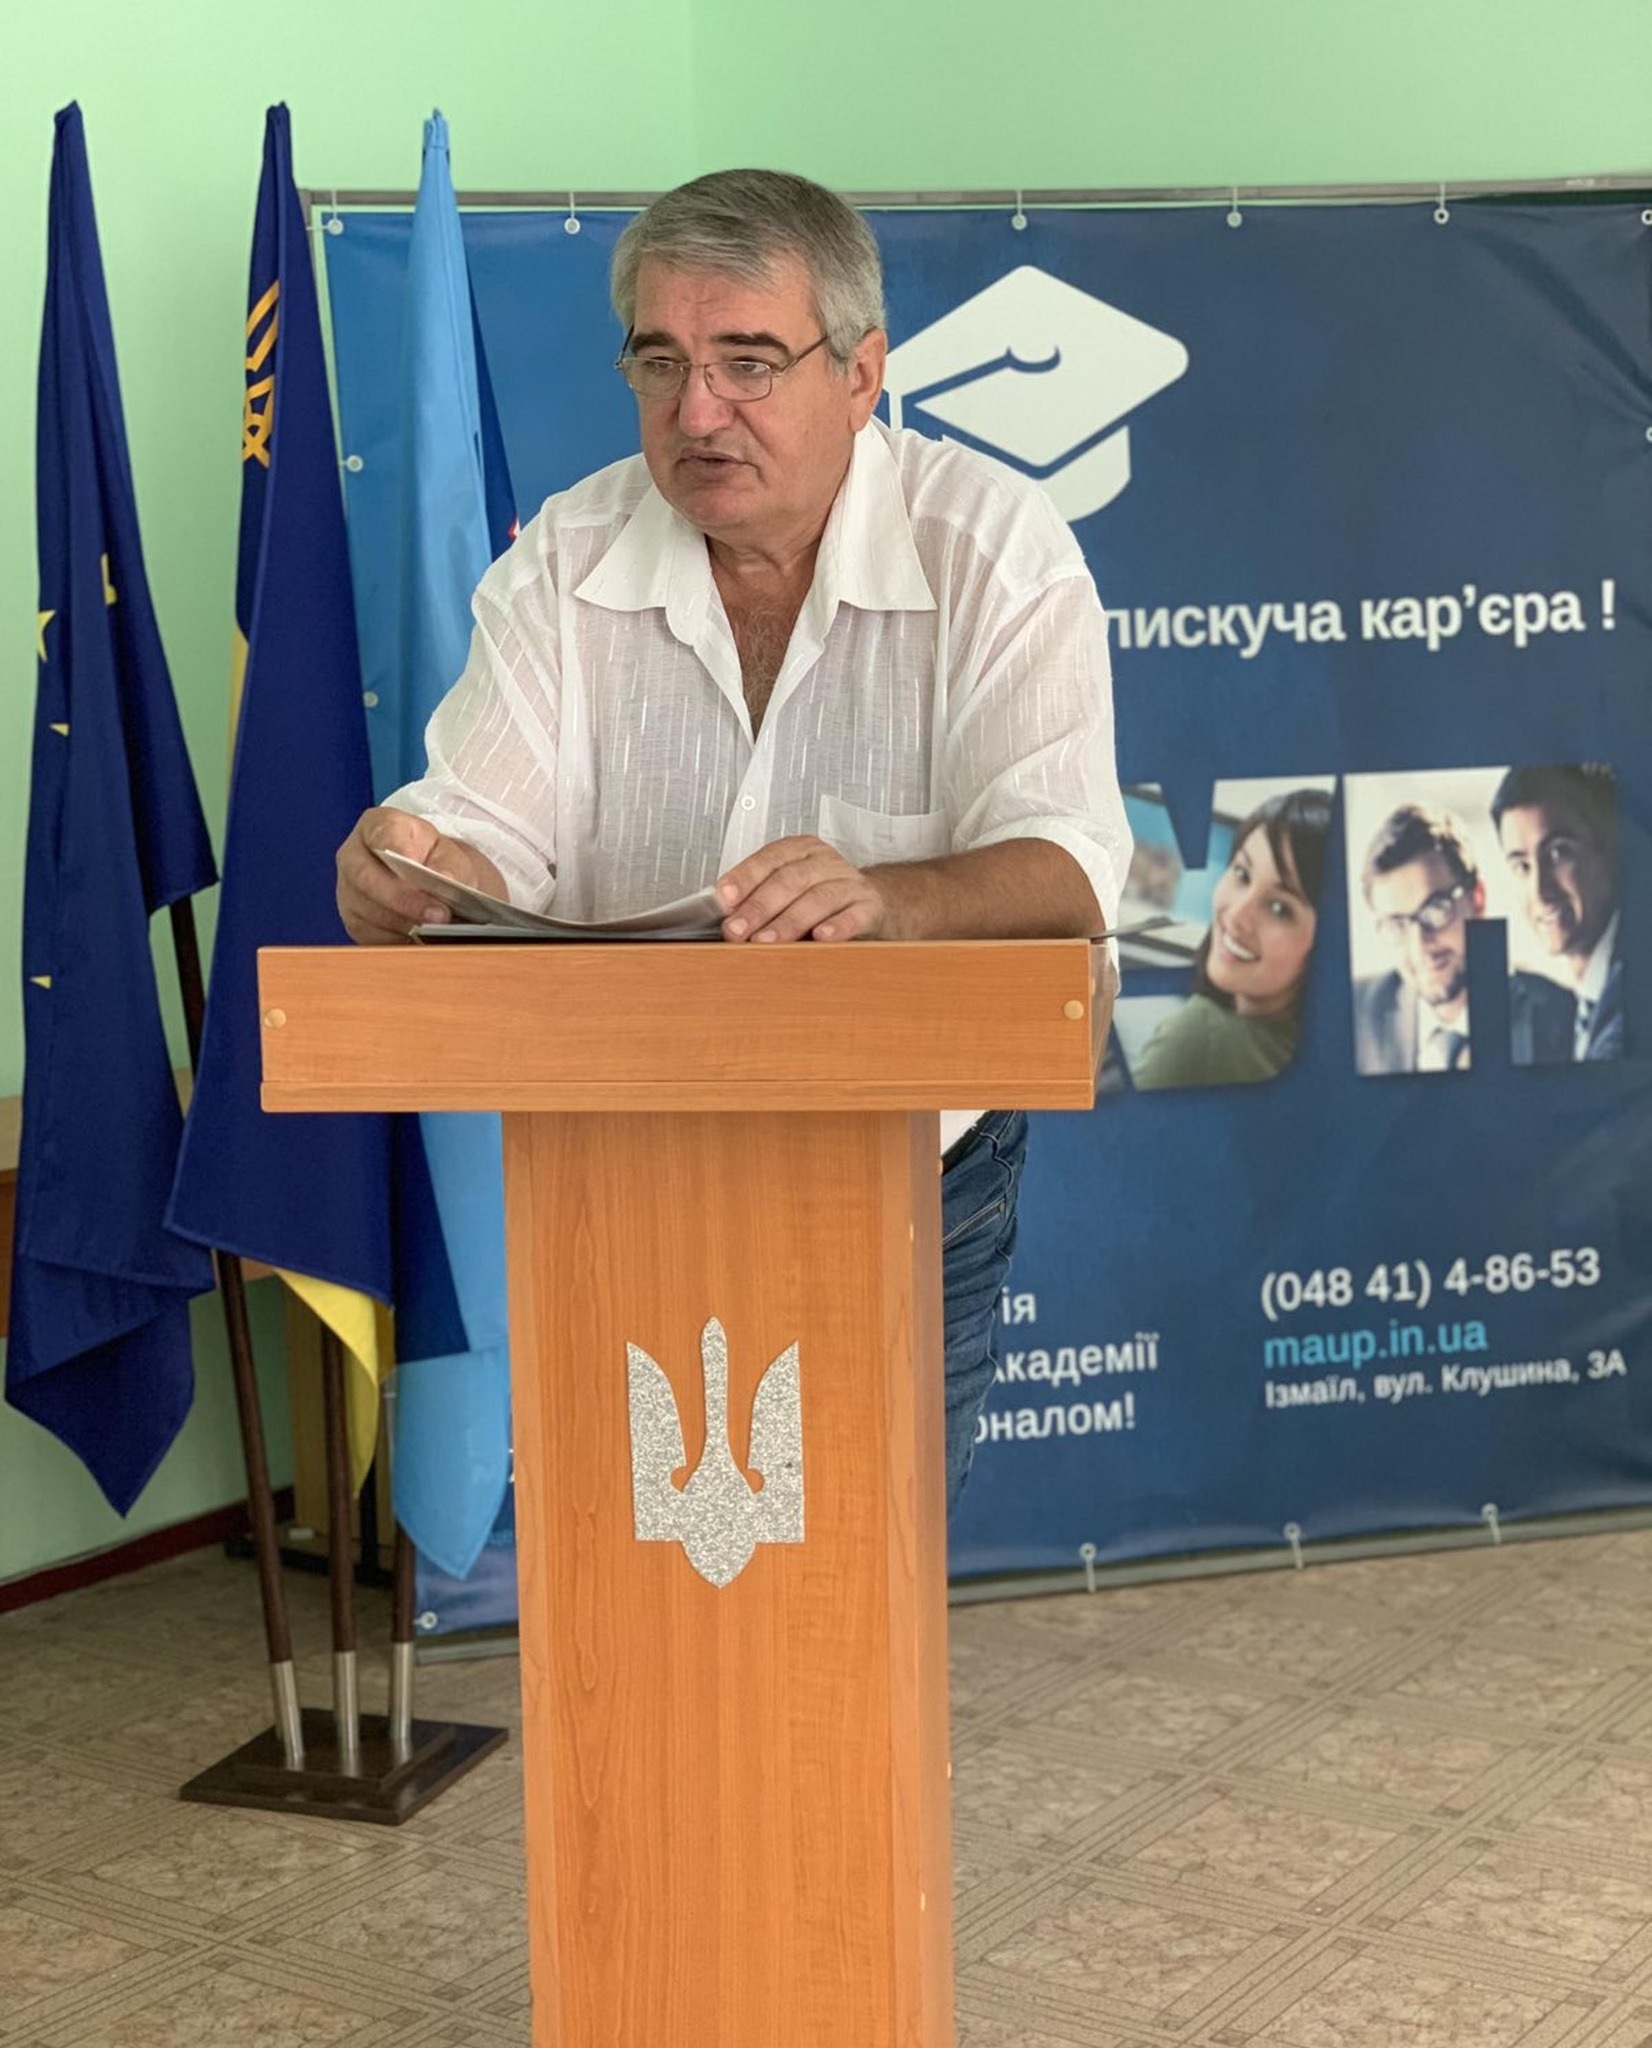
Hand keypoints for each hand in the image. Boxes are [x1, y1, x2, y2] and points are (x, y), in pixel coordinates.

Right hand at [335, 807, 507, 944]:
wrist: (430, 884)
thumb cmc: (436, 862)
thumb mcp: (450, 855)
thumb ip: (450, 865)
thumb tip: (444, 880)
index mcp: (377, 827)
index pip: (381, 833)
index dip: (398, 850)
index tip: (416, 865)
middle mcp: (353, 856)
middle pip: (366, 877)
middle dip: (405, 899)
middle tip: (439, 914)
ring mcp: (348, 891)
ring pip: (368, 911)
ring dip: (405, 924)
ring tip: (438, 931)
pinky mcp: (354, 922)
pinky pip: (371, 935)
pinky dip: (399, 940)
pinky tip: (422, 940)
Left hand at [716, 836, 888, 943]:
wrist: (872, 906)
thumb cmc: (822, 901)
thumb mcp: (790, 892)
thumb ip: (758, 898)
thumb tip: (724, 918)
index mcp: (801, 851)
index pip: (770, 859)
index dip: (745, 878)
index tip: (724, 898)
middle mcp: (826, 863)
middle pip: (790, 880)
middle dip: (759, 907)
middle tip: (737, 930)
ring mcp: (851, 883)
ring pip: (818, 898)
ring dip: (789, 922)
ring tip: (767, 941)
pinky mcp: (871, 907)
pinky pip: (855, 915)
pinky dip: (837, 927)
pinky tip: (821, 937)